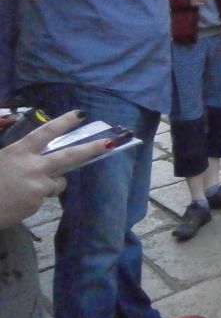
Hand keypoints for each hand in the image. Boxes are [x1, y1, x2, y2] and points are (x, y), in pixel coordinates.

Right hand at [0, 111, 110, 228]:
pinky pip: (44, 197)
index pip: (45, 132)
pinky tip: (17, 200)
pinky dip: (35, 197)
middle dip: (92, 148)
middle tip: (110, 143)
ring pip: (58, 181)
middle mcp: (32, 166)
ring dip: (50, 182)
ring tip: (23, 187)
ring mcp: (37, 185)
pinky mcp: (37, 202)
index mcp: (18, 152)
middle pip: (70, 155)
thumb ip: (14, 146)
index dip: (64, 122)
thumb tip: (12, 123)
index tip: (81, 114)